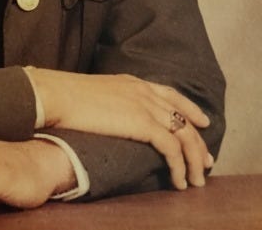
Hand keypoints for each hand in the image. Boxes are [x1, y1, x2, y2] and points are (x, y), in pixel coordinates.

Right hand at [26, 68, 213, 190]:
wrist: (56, 95)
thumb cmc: (64, 96)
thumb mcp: (94, 93)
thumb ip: (110, 101)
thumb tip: (110, 115)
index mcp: (131, 81)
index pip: (170, 94)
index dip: (189, 109)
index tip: (201, 123)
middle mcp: (142, 90)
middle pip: (183, 115)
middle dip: (198, 140)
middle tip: (206, 161)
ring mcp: (144, 105)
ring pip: (183, 134)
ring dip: (193, 159)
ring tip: (195, 179)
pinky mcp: (142, 122)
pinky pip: (172, 147)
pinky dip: (179, 166)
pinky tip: (178, 180)